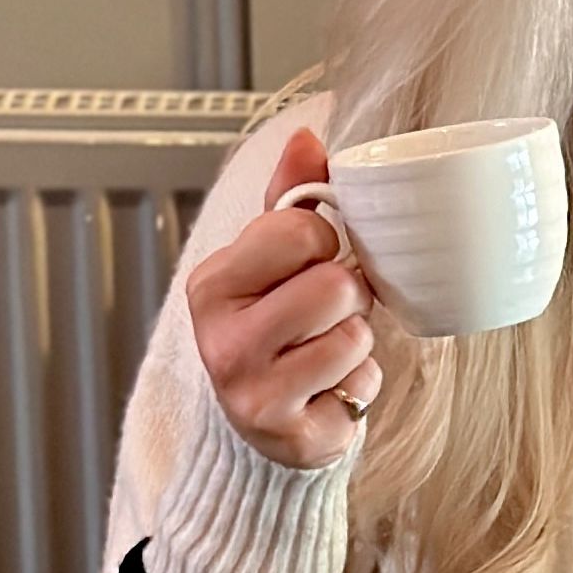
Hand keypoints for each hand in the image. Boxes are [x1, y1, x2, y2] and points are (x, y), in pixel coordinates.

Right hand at [186, 125, 382, 468]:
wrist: (262, 427)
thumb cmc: (270, 332)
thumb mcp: (268, 260)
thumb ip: (290, 198)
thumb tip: (307, 136)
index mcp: (211, 284)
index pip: (297, 230)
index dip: (323, 241)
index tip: (312, 260)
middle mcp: (224, 340)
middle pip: (332, 286)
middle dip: (348, 296)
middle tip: (329, 311)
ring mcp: (255, 393)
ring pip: (352, 339)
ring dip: (356, 344)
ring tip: (327, 351)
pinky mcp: (294, 436)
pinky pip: (361, 389)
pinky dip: (359, 387)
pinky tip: (330, 391)